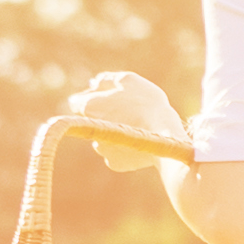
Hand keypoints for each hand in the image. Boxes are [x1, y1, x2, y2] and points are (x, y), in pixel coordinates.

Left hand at [63, 71, 187, 149]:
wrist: (166, 136)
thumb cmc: (148, 104)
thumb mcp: (129, 81)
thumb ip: (108, 80)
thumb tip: (94, 82)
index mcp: (88, 106)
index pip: (77, 101)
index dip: (93, 99)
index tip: (108, 98)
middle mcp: (90, 129)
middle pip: (92, 121)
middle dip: (105, 117)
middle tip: (127, 112)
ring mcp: (101, 147)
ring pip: (104, 138)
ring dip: (116, 133)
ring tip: (138, 128)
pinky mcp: (114, 163)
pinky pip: (116, 154)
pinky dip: (125, 148)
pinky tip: (140, 142)